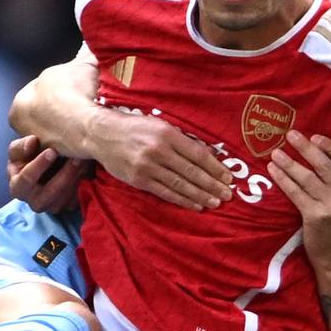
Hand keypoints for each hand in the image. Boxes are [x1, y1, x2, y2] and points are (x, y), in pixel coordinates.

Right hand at [7, 135, 88, 212]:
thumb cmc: (27, 159)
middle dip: (65, 174)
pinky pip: (78, 199)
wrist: (43, 170)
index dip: (39, 165)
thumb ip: (21, 146)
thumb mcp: (18, 151)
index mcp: (18, 188)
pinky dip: (84, 183)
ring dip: (77, 178)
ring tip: (85, 160)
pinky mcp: (68, 207)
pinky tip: (88, 169)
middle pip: (51, 191)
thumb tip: (32, 141)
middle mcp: (35, 202)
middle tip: (76, 157)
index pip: (27, 179)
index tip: (52, 151)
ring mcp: (53, 207)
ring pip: (67, 196)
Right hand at [92, 108, 233, 209]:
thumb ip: (181, 140)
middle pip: (191, 172)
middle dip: (212, 185)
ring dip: (200, 195)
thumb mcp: (159, 125)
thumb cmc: (135, 128)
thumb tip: (207, 155)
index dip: (215, 168)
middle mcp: (159, 150)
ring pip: (180, 185)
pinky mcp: (139, 180)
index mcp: (167, 134)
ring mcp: (148, 166)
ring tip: (215, 202)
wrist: (102, 134)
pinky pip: (165, 193)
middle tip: (228, 195)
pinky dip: (182, 200)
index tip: (228, 178)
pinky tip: (195, 205)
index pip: (197, 154)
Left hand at [267, 130, 330, 270]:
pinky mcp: (314, 216)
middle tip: (290, 135)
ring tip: (275, 152)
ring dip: (288, 162)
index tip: (315, 138)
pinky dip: (283, 179)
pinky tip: (273, 171)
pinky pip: (295, 192)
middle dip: (305, 147)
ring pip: (306, 177)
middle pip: (324, 163)